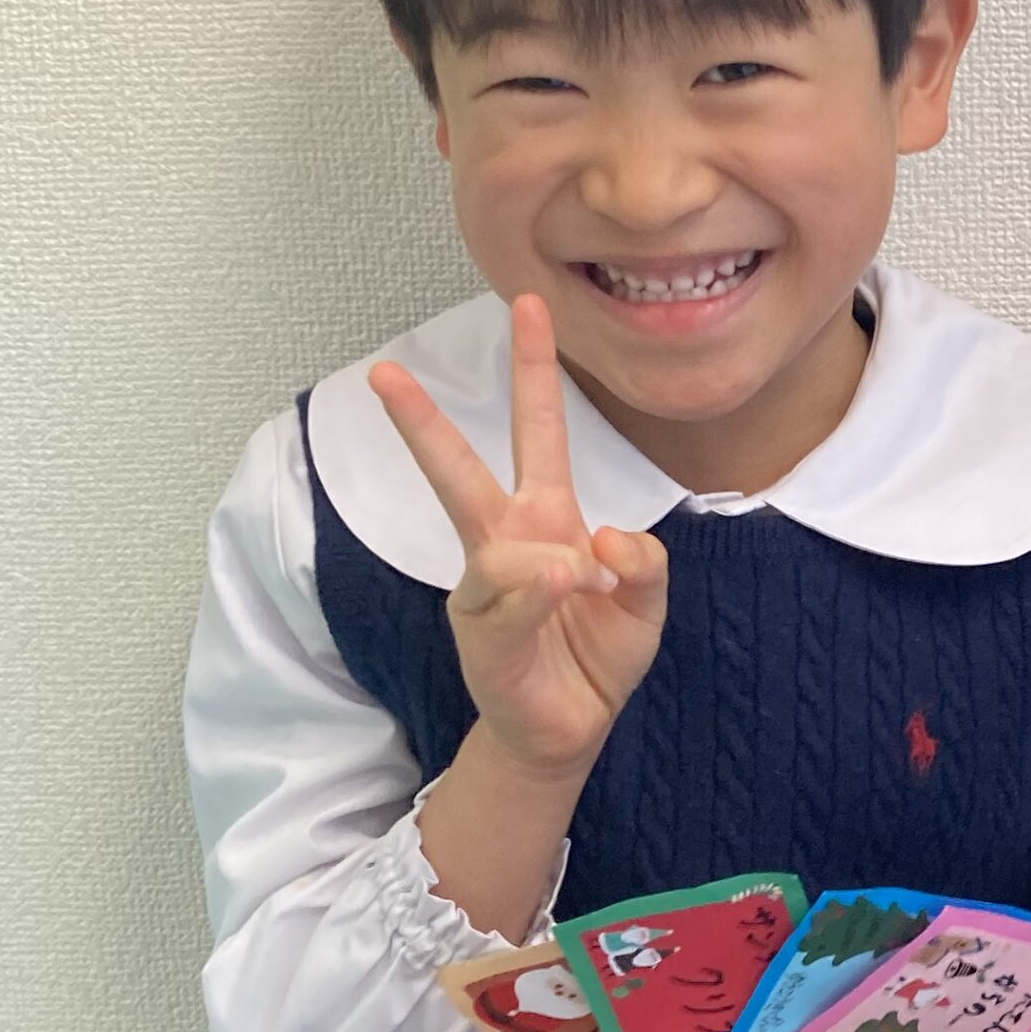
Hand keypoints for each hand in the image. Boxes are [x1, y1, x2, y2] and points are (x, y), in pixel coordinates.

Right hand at [371, 292, 670, 780]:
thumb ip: (645, 564)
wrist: (570, 727)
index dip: (534, 369)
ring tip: (579, 580)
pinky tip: (567, 591)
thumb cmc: (597, 653)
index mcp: (546, 518)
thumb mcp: (646, 602)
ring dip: (543, 565)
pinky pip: (511, 600)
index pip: (538, 431)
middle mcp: (506, 544)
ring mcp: (486, 591)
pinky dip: (544, 593)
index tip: (528, 304)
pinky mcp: (482, 636)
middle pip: (459, 471)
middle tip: (384, 371)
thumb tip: (605, 539)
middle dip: (422, 421)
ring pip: (499, 551)